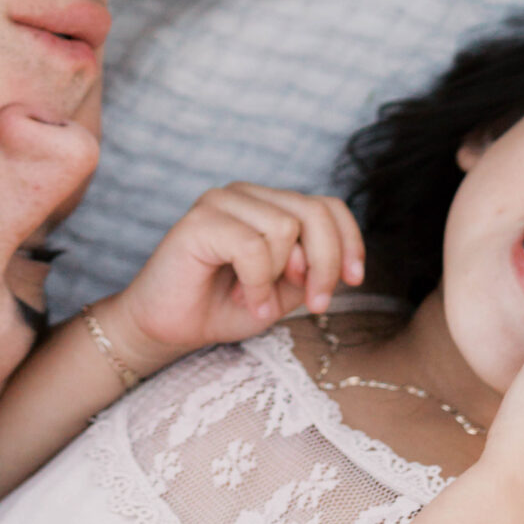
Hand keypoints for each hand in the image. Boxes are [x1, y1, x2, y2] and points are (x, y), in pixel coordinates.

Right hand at [95, 186, 365, 379]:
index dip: (349, 241)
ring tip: (255, 298)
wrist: (168, 329)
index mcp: (269, 204)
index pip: (327, 205)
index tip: (355, 281)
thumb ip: (310, 269)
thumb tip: (333, 259)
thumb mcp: (284, 292)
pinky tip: (246, 300)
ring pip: (286, 229)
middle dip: (325, 265)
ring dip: (278, 279)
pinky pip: (253, 248)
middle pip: (315, 212)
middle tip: (315, 305)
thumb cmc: (224, 307)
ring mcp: (221, 201)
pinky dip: (257, 284)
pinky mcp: (200, 220)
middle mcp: (247, 194)